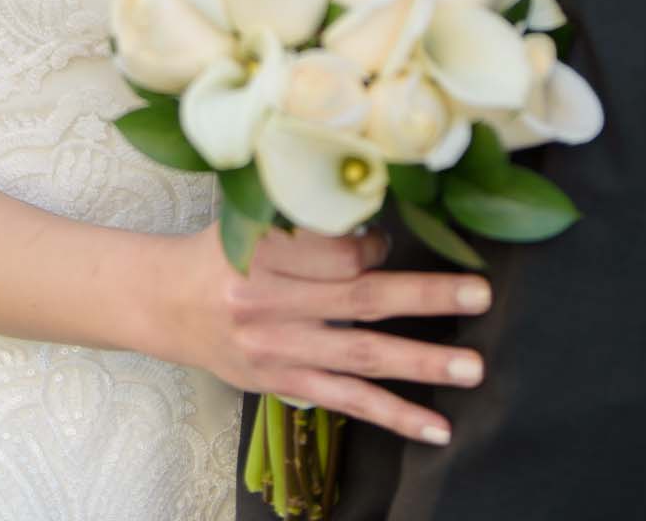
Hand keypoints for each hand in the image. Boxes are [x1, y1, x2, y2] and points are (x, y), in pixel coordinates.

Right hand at [161, 223, 489, 445]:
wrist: (165, 302)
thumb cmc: (219, 252)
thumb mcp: (253, 220)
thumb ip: (309, 220)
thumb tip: (378, 225)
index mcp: (263, 253)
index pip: (337, 251)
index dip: (374, 246)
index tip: (387, 241)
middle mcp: (270, 304)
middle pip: (359, 298)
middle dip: (424, 297)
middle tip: (479, 292)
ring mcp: (279, 350)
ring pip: (361, 355)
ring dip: (422, 363)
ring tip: (471, 367)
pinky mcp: (284, 384)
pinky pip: (347, 403)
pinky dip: (394, 415)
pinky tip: (436, 426)